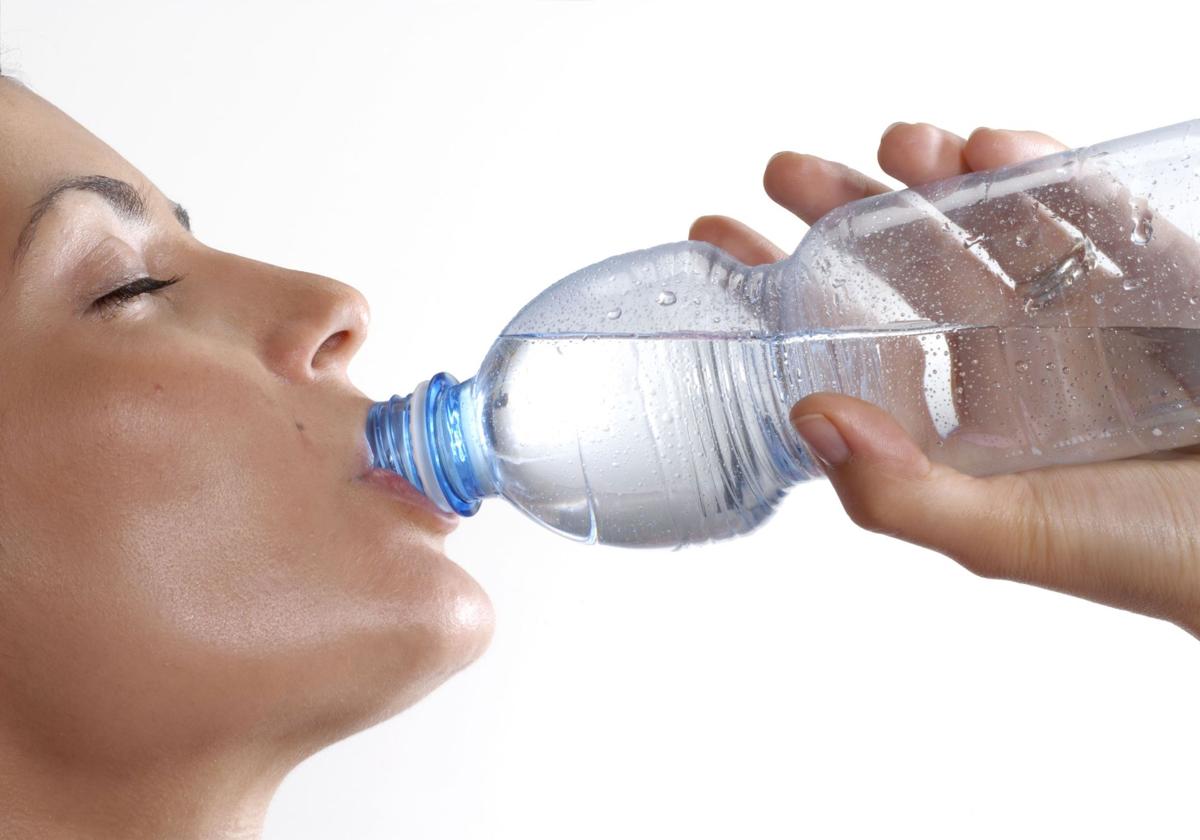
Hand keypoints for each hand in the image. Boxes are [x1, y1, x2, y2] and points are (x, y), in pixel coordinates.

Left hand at [689, 124, 1199, 637]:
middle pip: (908, 269)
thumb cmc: (1151, 554)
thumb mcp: (1007, 535)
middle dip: (847, 213)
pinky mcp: (1153, 277)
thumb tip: (805, 419)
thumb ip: (902, 492)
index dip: (787, 291)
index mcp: (959, 419)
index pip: (854, 342)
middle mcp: (1007, 360)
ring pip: (993, 227)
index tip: (725, 240)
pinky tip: (994, 148)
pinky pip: (1093, 211)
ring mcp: (1079, 312)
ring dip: (939, 179)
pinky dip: (1044, 173)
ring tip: (900, 144)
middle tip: (787, 169)